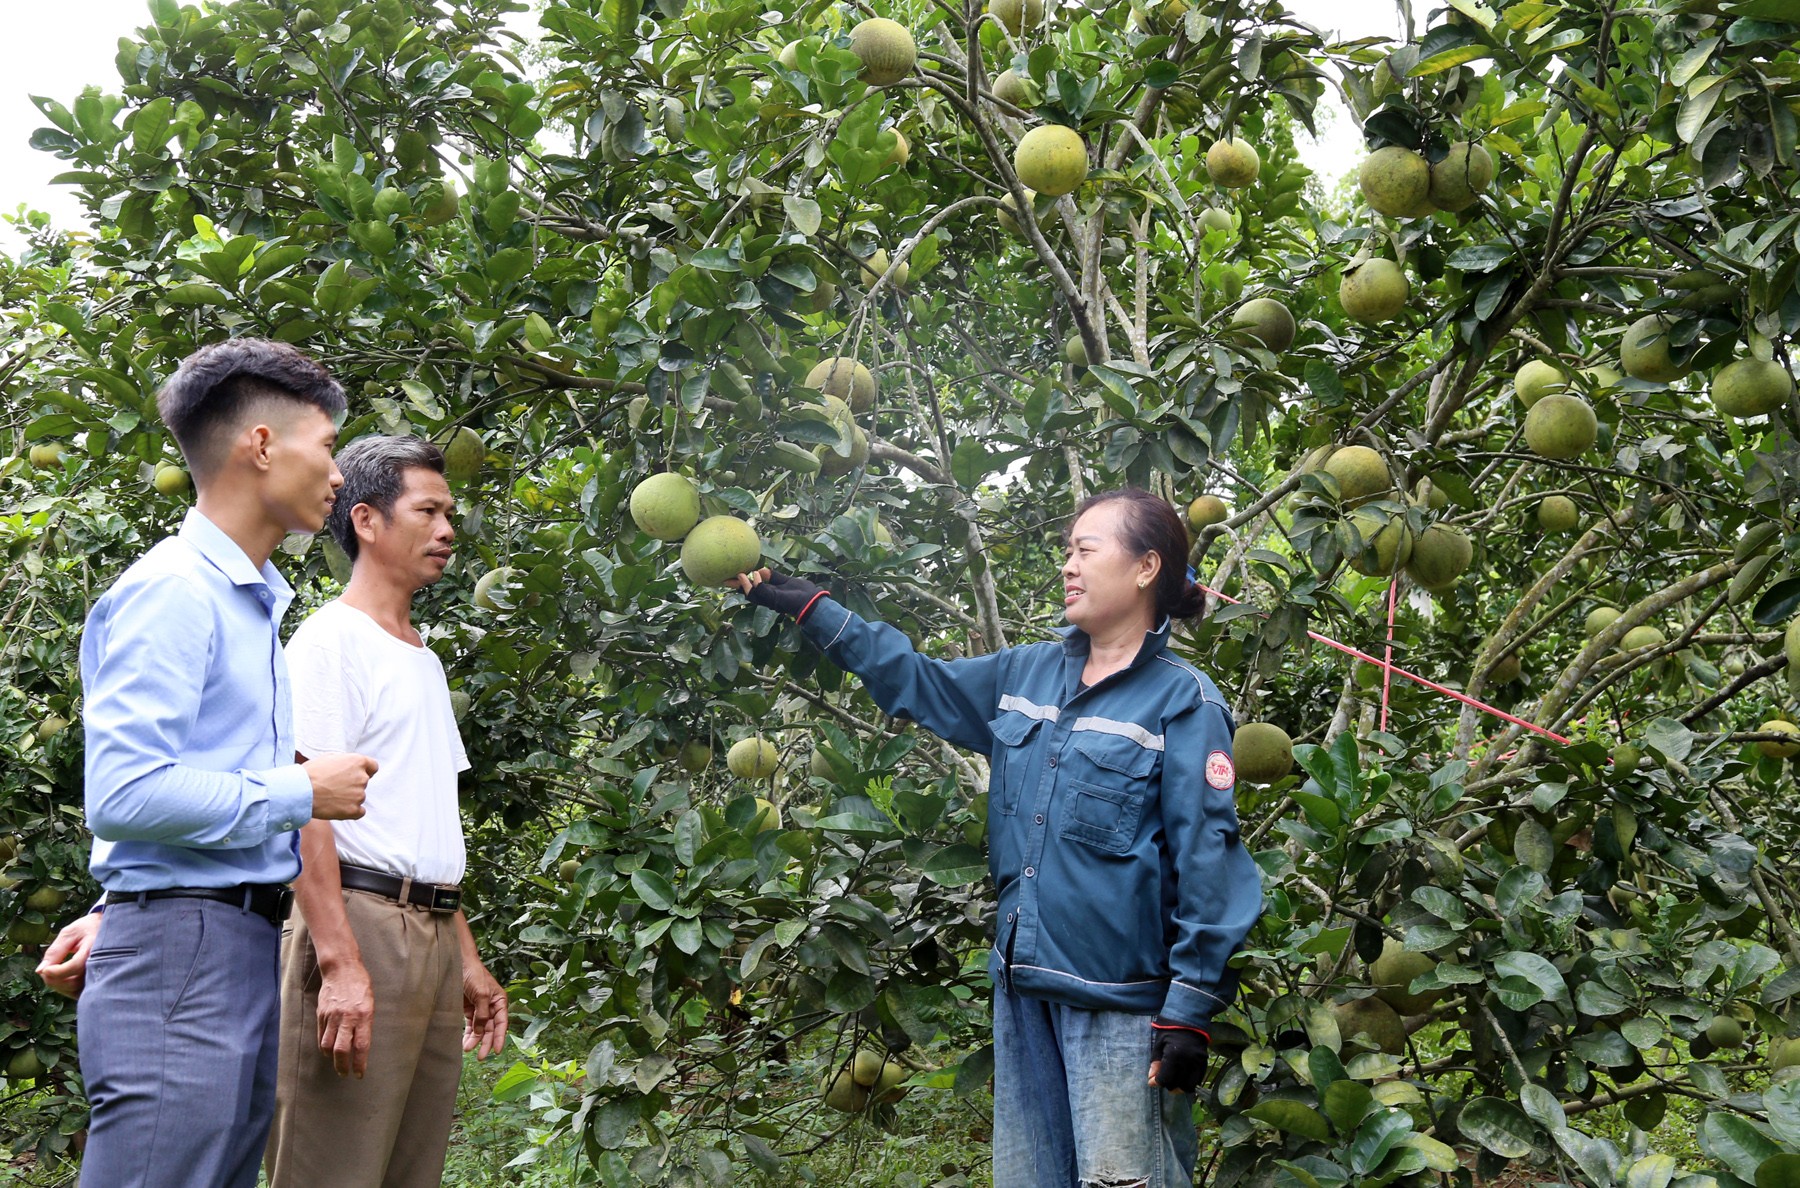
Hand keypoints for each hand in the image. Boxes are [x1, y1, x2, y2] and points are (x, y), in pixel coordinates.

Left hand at [36, 913, 100, 997]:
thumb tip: (40, 970)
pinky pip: (79, 992)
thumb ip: (55, 951)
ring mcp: (100, 974)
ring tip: (50, 974)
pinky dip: (66, 990)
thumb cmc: (87, 928)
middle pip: (74, 982)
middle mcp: (100, 964)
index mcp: (94, 949)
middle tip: (44, 970)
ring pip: (75, 990)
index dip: (56, 971)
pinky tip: (60, 980)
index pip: (75, 966)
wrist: (105, 928)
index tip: (44, 969)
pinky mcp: (96, 981)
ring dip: (58, 986)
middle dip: (53, 980)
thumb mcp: (69, 933)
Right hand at [305, 752, 376, 820]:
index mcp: (358, 762)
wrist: (300, 791)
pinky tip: (339, 808)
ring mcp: (359, 795)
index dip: (365, 771)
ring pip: (359, 797)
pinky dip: (352, 811)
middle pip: (363, 782)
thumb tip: (349, 766)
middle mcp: (362, 777)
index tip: (357, 775)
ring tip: (330, 797)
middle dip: (352, 784)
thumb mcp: (329, 758)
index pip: (373, 767)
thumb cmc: (310, 773)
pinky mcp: (354, 810)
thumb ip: (345, 762)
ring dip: (349, 798)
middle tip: (334, 787)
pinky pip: (360, 812)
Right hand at [316, 958, 374, 1077]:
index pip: (361, 1045)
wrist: (341, 969)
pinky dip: (325, 1046)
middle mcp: (347, 1017)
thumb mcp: (370, 1003)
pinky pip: (321, 1035)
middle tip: (345, 1073)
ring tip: (337, 1063)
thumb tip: (359, 1044)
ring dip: (332, 1058)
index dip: (359, 1063)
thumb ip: (365, 1023)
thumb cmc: (360, 986)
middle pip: (341, 1049)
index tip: (359, 1074)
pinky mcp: (321, 1014)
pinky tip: (329, 1050)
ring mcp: (332, 1016)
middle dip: (343, 1066)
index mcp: (363, 1015)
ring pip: (328, 1045)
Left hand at [461, 959, 508, 1059]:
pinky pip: (470, 1025)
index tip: (496, 1051)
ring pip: (480, 1029)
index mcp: (499, 1001)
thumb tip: (481, 1032)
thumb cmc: (474, 974)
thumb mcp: (481, 994)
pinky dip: (468, 1034)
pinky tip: (465, 1042)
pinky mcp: (468, 1009)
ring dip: (475, 1040)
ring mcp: (479, 1008)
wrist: (458, 963)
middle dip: (486, 1042)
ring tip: (468, 1049)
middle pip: (490, 1029)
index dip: (500, 1037)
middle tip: (481, 1057)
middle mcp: (491, 1006)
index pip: (502, 1023)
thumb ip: (482, 1014)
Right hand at [732, 568, 827, 620]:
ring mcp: (770, 600)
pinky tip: (756, 574)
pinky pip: (762, 592)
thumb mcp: (786, 580)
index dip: (742, 583)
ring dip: (745, 585)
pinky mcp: (774, 600)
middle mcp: (768, 598)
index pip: (753, 588)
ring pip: (752, 594)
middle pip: (748, 593)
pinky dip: (757, 584)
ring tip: (739, 575)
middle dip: (737, 587)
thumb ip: (773, 577)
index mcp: (770, 593)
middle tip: (724, 580)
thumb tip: (760, 570)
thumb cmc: (802, 592)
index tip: (732, 577)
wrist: (813, 602)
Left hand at [1148, 1021, 1209, 1093]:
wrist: (1189, 1018)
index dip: (1157, 1082)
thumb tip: (1152, 1080)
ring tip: (1174, 1081)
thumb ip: (1156, 1063)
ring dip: (1180, 1087)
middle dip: (1168, 1085)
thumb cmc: (1170, 1030)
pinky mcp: (1205, 1062)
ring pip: (1189, 1086)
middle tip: (1163, 1079)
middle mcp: (1188, 1061)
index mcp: (1174, 1055)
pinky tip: (1183, 1078)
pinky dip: (1189, 1083)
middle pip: (1177, 1085)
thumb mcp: (1159, 1044)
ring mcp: (1198, 1062)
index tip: (1152, 1081)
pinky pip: (1198, 1080)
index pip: (1165, 1079)